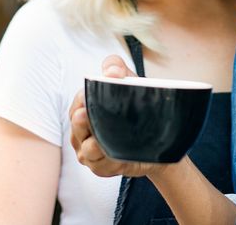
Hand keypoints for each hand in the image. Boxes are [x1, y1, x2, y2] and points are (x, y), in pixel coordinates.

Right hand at [69, 55, 166, 178]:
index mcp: (85, 107)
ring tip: (96, 141)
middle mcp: (82, 130)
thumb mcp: (129, 83)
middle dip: (80, 122)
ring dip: (91, 145)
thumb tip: (111, 71)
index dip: (83, 97)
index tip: (88, 93)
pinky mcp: (101, 167)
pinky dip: (104, 162)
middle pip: (77, 126)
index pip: (79, 101)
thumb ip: (117, 69)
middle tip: (83, 115)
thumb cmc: (135, 107)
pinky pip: (99, 165)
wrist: (157, 139)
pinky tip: (110, 157)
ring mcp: (89, 150)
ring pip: (86, 148)